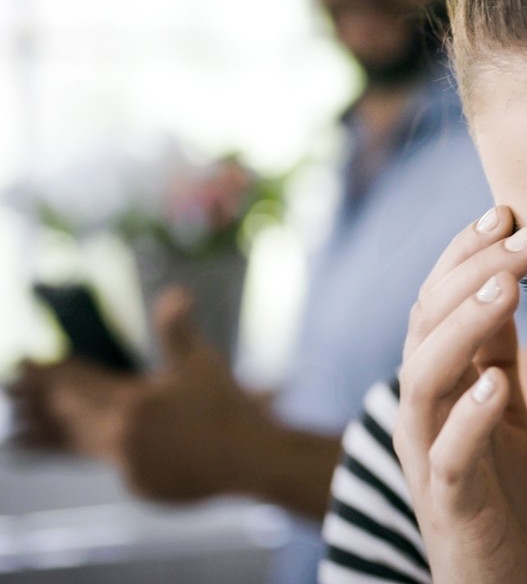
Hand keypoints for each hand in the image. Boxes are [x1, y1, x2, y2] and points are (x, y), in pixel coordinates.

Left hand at [9, 288, 273, 501]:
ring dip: (45, 438)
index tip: (22, 362)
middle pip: (66, 417)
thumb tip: (176, 293)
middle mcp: (120, 436)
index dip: (47, 372)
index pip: (77, 383)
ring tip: (15, 439)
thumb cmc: (229, 406)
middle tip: (10, 390)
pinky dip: (92, 452)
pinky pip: (107, 464)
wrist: (251, 458)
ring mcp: (127, 464)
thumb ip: (178, 328)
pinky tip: (80, 450)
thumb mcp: (202, 362)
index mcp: (132, 402)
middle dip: (35, 403)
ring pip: (76, 446)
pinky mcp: (138, 484)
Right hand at [395, 207, 526, 583]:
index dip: (465, 254)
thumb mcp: (504, 409)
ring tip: (509, 285)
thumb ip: (495, 353)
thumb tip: (506, 281)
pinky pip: (452, 455)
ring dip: (465, 326)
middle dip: (474, 272)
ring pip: (425, 379)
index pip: (437, 302)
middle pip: (426, 326)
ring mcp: (430, 459)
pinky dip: (469, 416)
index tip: (507, 211)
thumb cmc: (505, 495)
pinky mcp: (451, 503)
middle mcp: (422, 414)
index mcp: (436, 387)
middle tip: (526, 232)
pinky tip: (496, 384)